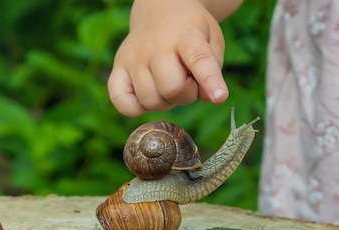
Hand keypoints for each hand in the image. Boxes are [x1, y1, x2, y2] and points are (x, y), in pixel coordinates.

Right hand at [108, 0, 229, 116]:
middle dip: (186, 94)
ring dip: (165, 102)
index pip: (198, 59)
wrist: (159, 12)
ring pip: (150, 100)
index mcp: (186, 37)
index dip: (210, 80)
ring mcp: (133, 58)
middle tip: (187, 81)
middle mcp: (156, 47)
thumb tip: (211, 98)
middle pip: (171, 88)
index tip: (220, 96)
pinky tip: (147, 96)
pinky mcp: (118, 69)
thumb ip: (214, 71)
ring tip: (168, 84)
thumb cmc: (190, 34)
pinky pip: (122, 102)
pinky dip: (135, 108)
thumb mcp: (211, 43)